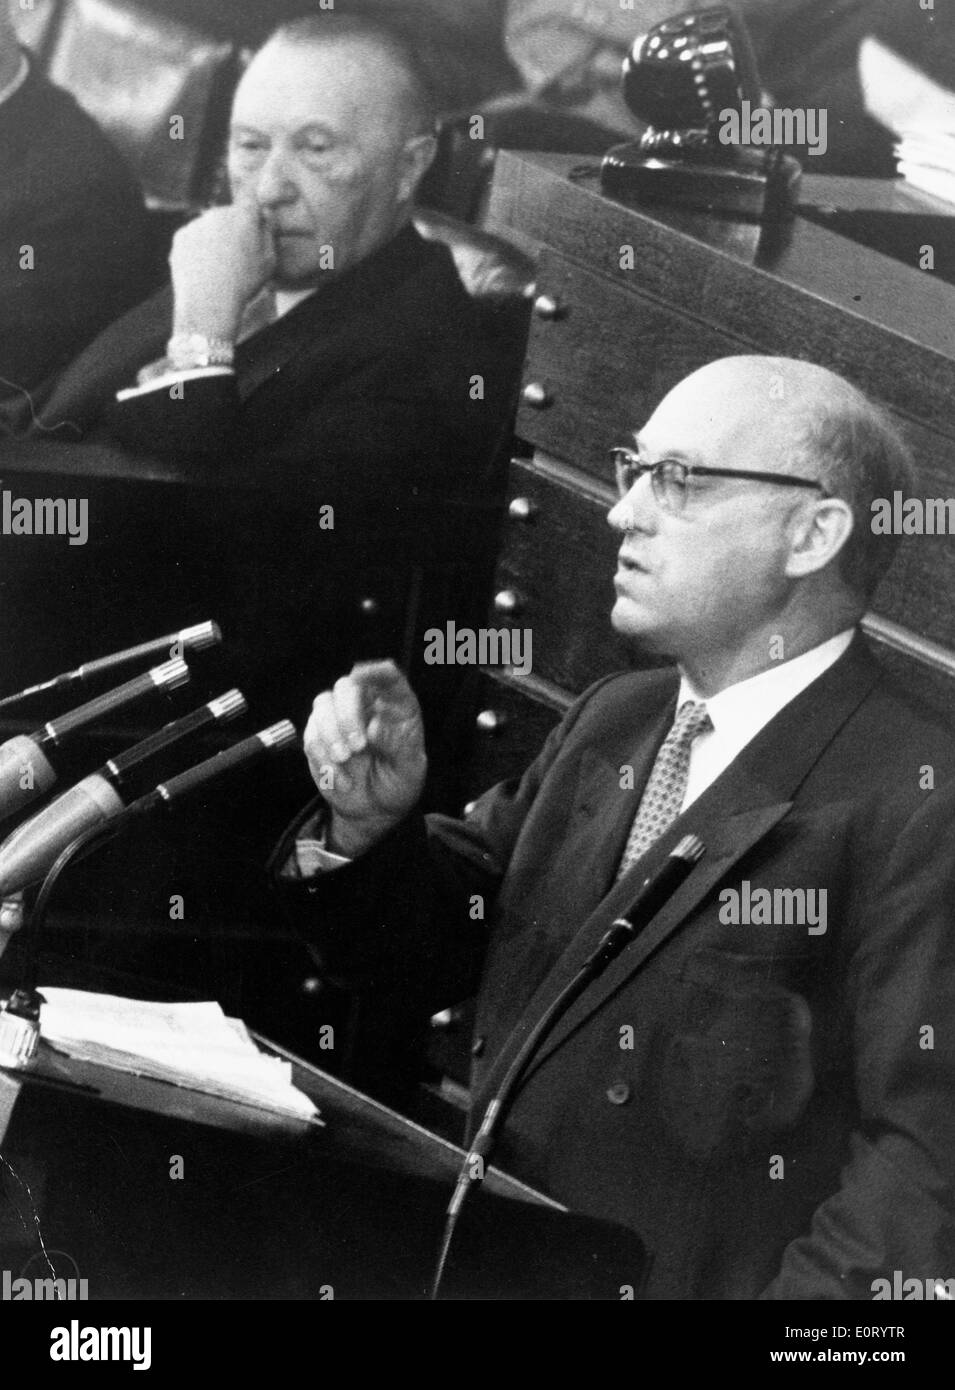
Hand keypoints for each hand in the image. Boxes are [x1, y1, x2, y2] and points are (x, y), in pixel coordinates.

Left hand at [169, 199, 275, 340]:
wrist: (208, 302)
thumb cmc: (243, 283)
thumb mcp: (269, 261)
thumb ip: (268, 234)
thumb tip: (265, 216)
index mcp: (243, 216)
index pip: (251, 201)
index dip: (254, 212)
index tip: (255, 226)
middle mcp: (218, 213)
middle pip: (229, 215)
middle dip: (234, 229)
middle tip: (238, 257)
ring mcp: (196, 223)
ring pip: (210, 228)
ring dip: (215, 240)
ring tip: (220, 269)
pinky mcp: (180, 236)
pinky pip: (193, 239)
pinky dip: (198, 250)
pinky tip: (205, 270)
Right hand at [303, 661, 427, 855]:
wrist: (374, 809)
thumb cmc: (398, 782)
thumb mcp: (410, 769)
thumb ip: (398, 747)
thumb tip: (375, 727)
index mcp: (396, 706)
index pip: (388, 677)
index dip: (376, 671)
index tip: (362, 676)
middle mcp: (367, 705)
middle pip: (347, 687)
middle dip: (347, 714)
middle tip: (357, 746)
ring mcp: (339, 717)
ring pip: (323, 704)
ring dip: (331, 732)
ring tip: (346, 760)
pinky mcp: (318, 736)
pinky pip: (311, 736)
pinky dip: (323, 757)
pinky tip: (341, 779)